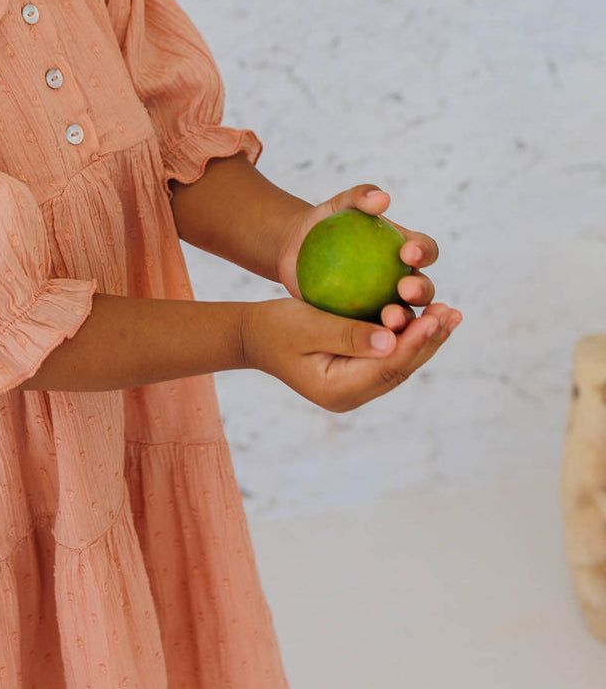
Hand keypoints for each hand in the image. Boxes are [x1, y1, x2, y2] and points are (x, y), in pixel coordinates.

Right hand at [239, 294, 458, 412]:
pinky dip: (409, 336)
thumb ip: (348, 335)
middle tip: (452, 312)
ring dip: (425, 338)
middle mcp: (352, 394)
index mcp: (339, 389)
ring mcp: (355, 386)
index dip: (414, 341)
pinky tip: (425, 316)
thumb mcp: (307, 326)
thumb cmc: (275, 326)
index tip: (434, 315)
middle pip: (400, 369)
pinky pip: (389, 357)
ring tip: (449, 314)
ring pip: (399, 364)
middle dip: (429, 340)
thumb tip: (391, 340)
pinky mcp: (356, 372)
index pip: (386, 367)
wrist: (253, 336)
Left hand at [275, 183, 448, 334]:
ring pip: (404, 317)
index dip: (424, 252)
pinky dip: (372, 336)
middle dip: (421, 291)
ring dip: (403, 320)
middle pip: (424, 289)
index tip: (407, 252)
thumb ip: (359, 196)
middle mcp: (403, 280)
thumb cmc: (323, 221)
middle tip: (404, 289)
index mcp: (406, 250)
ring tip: (389, 319)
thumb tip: (383, 198)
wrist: (297, 249)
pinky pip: (372, 332)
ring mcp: (386, 304)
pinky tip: (365, 338)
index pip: (425, 250)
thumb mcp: (338, 205)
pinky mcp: (366, 324)